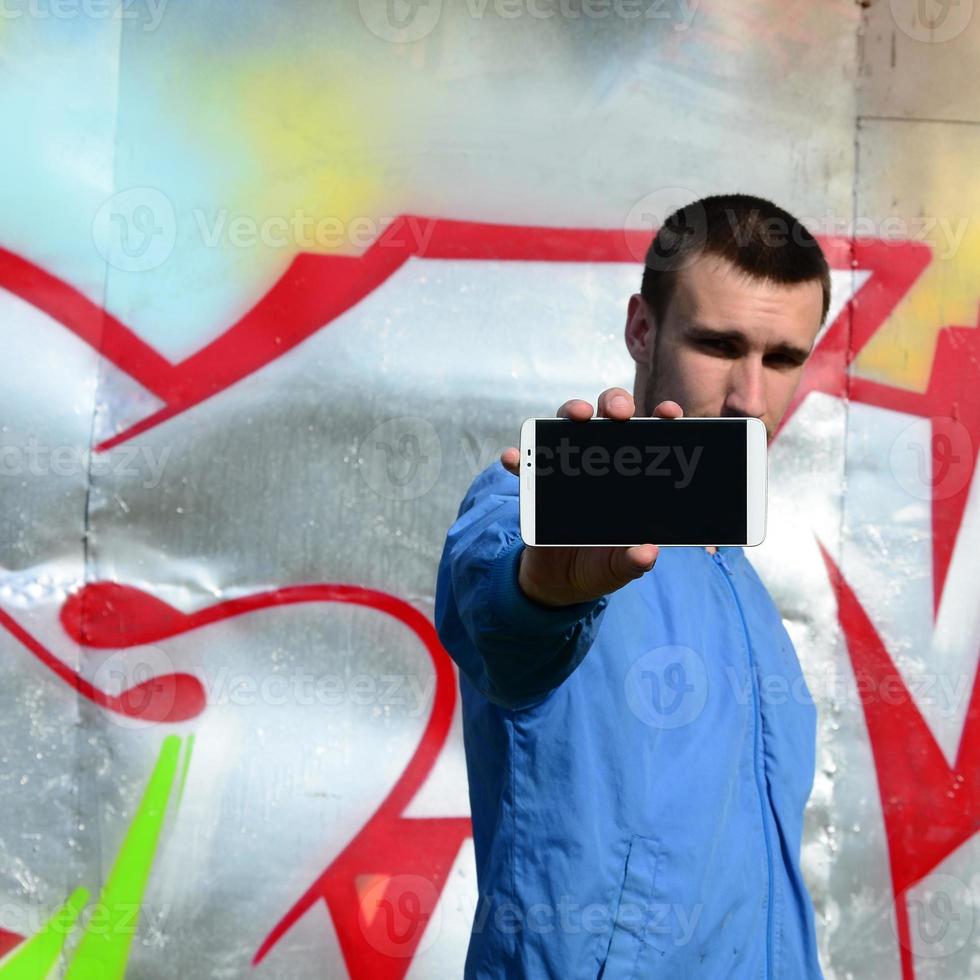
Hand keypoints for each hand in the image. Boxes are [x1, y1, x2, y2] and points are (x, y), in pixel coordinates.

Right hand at [499, 388, 683, 606]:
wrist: (561, 581)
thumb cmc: (600, 565)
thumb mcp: (619, 567)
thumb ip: (633, 561)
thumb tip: (648, 552)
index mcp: (633, 476)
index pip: (652, 437)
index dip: (662, 418)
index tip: (668, 412)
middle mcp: (601, 461)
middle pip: (609, 417)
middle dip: (616, 404)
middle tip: (618, 413)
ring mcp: (566, 467)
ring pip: (569, 424)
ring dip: (571, 411)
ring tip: (576, 415)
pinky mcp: (536, 482)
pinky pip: (525, 462)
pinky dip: (518, 456)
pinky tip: (515, 458)